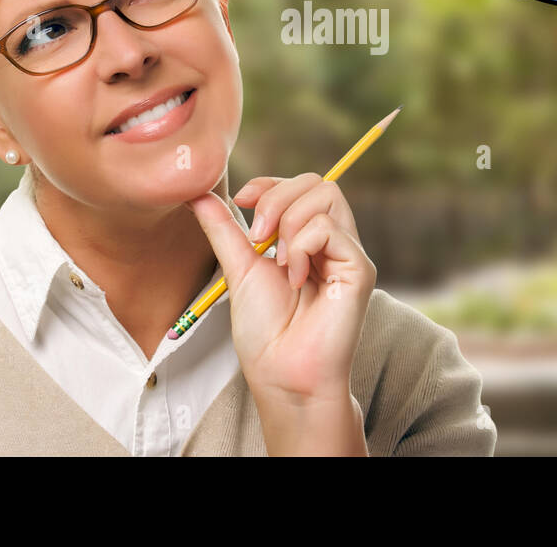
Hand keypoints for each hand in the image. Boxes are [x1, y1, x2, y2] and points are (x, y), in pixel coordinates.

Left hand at [186, 173, 375, 407]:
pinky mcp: (359, 269)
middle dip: (277, 197)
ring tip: (279, 263)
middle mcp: (332, 242)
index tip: (241, 199)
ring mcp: (348, 254)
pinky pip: (330, 228)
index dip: (271, 184)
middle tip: (256, 237)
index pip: (300, 186)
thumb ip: (224, 228)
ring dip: (289, 222)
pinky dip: (303, 246)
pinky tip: (296, 278)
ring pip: (326, 194)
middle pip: (316, 181)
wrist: (282, 375)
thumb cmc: (265, 333)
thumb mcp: (239, 268)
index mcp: (307, 240)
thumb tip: (197, 194)